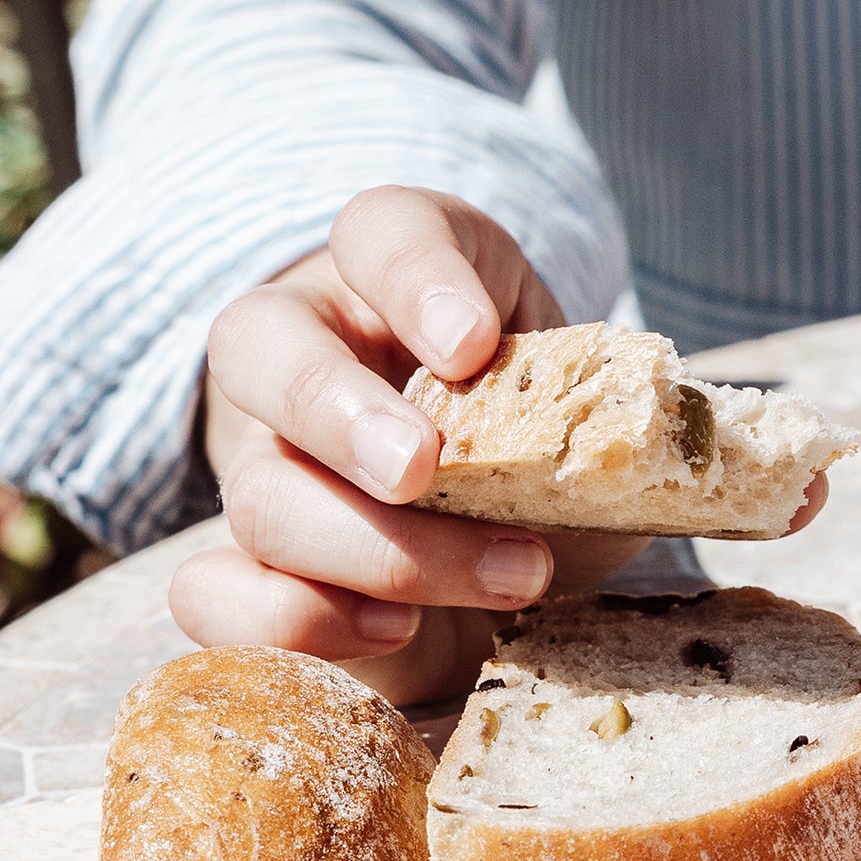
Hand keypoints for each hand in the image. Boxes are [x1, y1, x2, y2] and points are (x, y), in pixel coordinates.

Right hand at [171, 186, 638, 702]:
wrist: (530, 537)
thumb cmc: (560, 445)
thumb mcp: (593, 403)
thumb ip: (607, 407)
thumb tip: (649, 440)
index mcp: (403, 282)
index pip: (385, 233)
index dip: (418, 278)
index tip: (475, 343)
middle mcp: (314, 355)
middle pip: (262, 348)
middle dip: (341, 414)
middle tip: (423, 468)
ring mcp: (274, 465)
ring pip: (258, 495)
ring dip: (378, 550)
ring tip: (507, 577)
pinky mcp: (261, 572)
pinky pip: (211, 594)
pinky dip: (293, 622)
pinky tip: (395, 627)